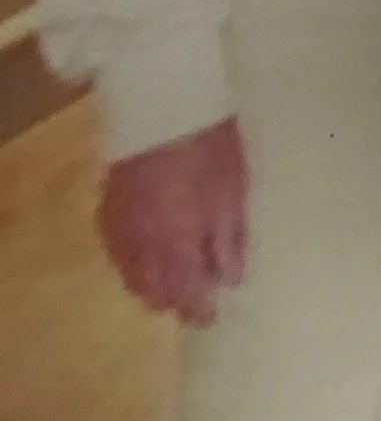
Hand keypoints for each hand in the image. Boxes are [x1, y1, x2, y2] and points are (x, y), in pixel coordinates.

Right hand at [98, 117, 248, 326]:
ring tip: (176, 278)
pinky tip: (151, 253)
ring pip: (131, 276)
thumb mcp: (232, 191)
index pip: (184, 294)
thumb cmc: (209, 145)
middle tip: (197, 296)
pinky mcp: (107, 210)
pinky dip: (133, 263)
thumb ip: (229, 239)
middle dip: (175, 300)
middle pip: (152, 291)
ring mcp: (119, 228)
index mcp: (176, 242)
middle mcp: (141, 245)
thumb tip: (230, 281)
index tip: (212, 317)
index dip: (198, 310)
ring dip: (152, 284)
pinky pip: (118, 253)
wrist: (162, 104)